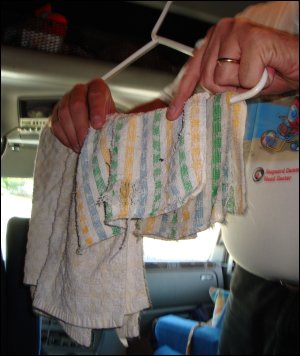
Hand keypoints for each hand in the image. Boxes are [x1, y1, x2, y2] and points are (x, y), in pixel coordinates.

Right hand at [50, 78, 116, 152]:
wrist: (98, 124)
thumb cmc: (109, 120)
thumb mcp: (117, 118)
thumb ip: (119, 121)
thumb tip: (126, 129)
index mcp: (98, 88)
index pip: (95, 94)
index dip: (97, 109)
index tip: (99, 125)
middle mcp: (80, 91)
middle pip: (76, 104)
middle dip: (81, 125)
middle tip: (87, 140)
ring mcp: (66, 100)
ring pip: (64, 114)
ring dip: (73, 133)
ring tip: (81, 146)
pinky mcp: (57, 114)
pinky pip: (56, 125)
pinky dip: (65, 137)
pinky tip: (74, 145)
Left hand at [167, 18, 298, 119]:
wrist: (298, 64)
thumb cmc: (271, 70)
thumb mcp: (236, 81)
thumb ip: (217, 84)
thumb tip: (197, 100)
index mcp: (215, 39)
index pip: (192, 70)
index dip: (182, 94)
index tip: (173, 113)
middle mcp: (222, 30)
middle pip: (206, 79)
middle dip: (228, 88)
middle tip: (247, 79)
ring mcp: (236, 31)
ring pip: (221, 78)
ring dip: (243, 84)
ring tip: (258, 72)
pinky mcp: (251, 38)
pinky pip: (243, 77)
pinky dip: (257, 82)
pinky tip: (267, 69)